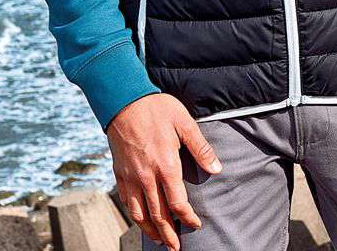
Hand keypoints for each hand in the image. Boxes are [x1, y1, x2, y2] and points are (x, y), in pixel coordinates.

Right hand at [107, 92, 222, 249]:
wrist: (123, 100)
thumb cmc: (156, 108)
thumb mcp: (184, 122)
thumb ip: (200, 148)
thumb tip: (217, 168)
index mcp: (166, 165)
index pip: (178, 203)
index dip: (187, 218)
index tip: (195, 224)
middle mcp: (147, 176)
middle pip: (158, 215)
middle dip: (169, 234)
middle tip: (176, 248)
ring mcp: (131, 176)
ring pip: (139, 213)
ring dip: (150, 230)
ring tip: (159, 240)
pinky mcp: (119, 172)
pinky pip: (126, 201)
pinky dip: (134, 215)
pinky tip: (139, 218)